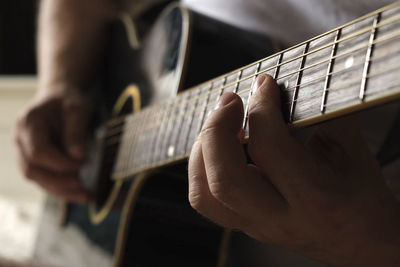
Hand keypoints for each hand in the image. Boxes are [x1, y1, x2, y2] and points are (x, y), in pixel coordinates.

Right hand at [14, 88, 88, 202]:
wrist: (61, 96)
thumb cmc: (70, 100)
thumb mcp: (78, 109)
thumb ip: (76, 132)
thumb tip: (78, 157)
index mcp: (28, 122)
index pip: (38, 151)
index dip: (60, 163)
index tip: (82, 163)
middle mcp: (20, 139)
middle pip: (31, 169)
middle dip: (58, 182)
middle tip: (82, 186)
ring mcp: (23, 151)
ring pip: (36, 179)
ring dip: (60, 190)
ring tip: (84, 196)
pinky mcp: (34, 161)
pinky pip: (43, 179)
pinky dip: (61, 188)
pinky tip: (79, 194)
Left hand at [188, 74, 399, 265]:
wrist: (360, 239)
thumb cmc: (358, 189)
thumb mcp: (349, 145)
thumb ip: (315, 110)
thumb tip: (273, 84)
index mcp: (317, 196)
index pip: (269, 147)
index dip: (261, 107)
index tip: (264, 85)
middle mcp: (280, 218)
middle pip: (225, 179)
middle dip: (216, 129)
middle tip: (230, 101)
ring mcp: (257, 227)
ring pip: (204, 195)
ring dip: (203, 149)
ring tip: (220, 123)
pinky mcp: (244, 225)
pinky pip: (205, 199)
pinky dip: (202, 166)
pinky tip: (219, 146)